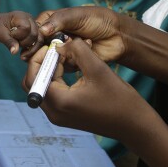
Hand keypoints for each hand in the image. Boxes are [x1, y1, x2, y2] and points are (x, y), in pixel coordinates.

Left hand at [0, 10, 41, 60]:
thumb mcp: (0, 33)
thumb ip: (9, 42)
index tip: (10, 36)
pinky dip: (32, 50)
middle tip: (15, 46)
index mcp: (21, 16)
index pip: (26, 28)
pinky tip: (25, 54)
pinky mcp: (35, 32)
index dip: (18, 36)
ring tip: (22, 56)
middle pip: (34, 34)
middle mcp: (30, 19)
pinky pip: (38, 42)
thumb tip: (15, 52)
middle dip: (25, 44)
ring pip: (39, 39)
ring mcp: (34, 26)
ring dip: (31, 49)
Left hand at [23, 38, 146, 141]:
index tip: (54, 44)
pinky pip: (52, 93)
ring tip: (67, 57)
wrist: (134, 124)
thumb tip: (61, 42)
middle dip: (42, 63)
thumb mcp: (98, 68)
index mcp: (59, 102)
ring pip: (42, 87)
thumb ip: (77, 50)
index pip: (33, 76)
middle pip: (33, 82)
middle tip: (58, 49)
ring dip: (50, 70)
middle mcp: (54, 112)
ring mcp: (59, 116)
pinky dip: (57, 78)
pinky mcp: (66, 116)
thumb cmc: (119, 99)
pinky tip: (72, 68)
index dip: (40, 56)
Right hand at [36, 7, 132, 64]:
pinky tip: (87, 48)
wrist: (117, 36)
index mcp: (52, 21)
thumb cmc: (97, 19)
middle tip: (60, 45)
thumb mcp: (77, 15)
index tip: (42, 39)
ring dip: (64, 53)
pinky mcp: (70, 62)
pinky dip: (73, 61)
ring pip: (50, 58)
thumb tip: (42, 30)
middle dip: (48, 48)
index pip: (36, 29)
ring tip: (79, 42)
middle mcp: (54, 36)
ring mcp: (62, 50)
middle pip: (40, 46)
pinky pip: (63, 67)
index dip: (36, 36)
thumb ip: (59, 21)